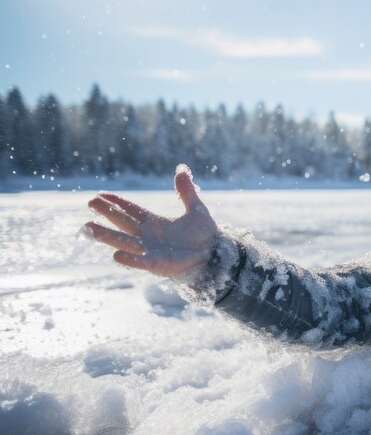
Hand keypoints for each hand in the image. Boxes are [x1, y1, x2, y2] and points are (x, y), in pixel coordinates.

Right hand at [85, 167, 218, 276]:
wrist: (217, 255)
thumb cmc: (205, 235)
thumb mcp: (196, 209)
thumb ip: (186, 192)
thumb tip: (182, 169)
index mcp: (155, 222)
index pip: (131, 210)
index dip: (116, 202)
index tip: (99, 195)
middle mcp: (148, 236)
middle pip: (123, 223)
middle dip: (107, 213)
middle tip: (90, 203)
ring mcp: (150, 251)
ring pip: (124, 242)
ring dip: (107, 236)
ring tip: (88, 228)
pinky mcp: (158, 265)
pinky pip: (141, 262)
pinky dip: (130, 259)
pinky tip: (116, 255)